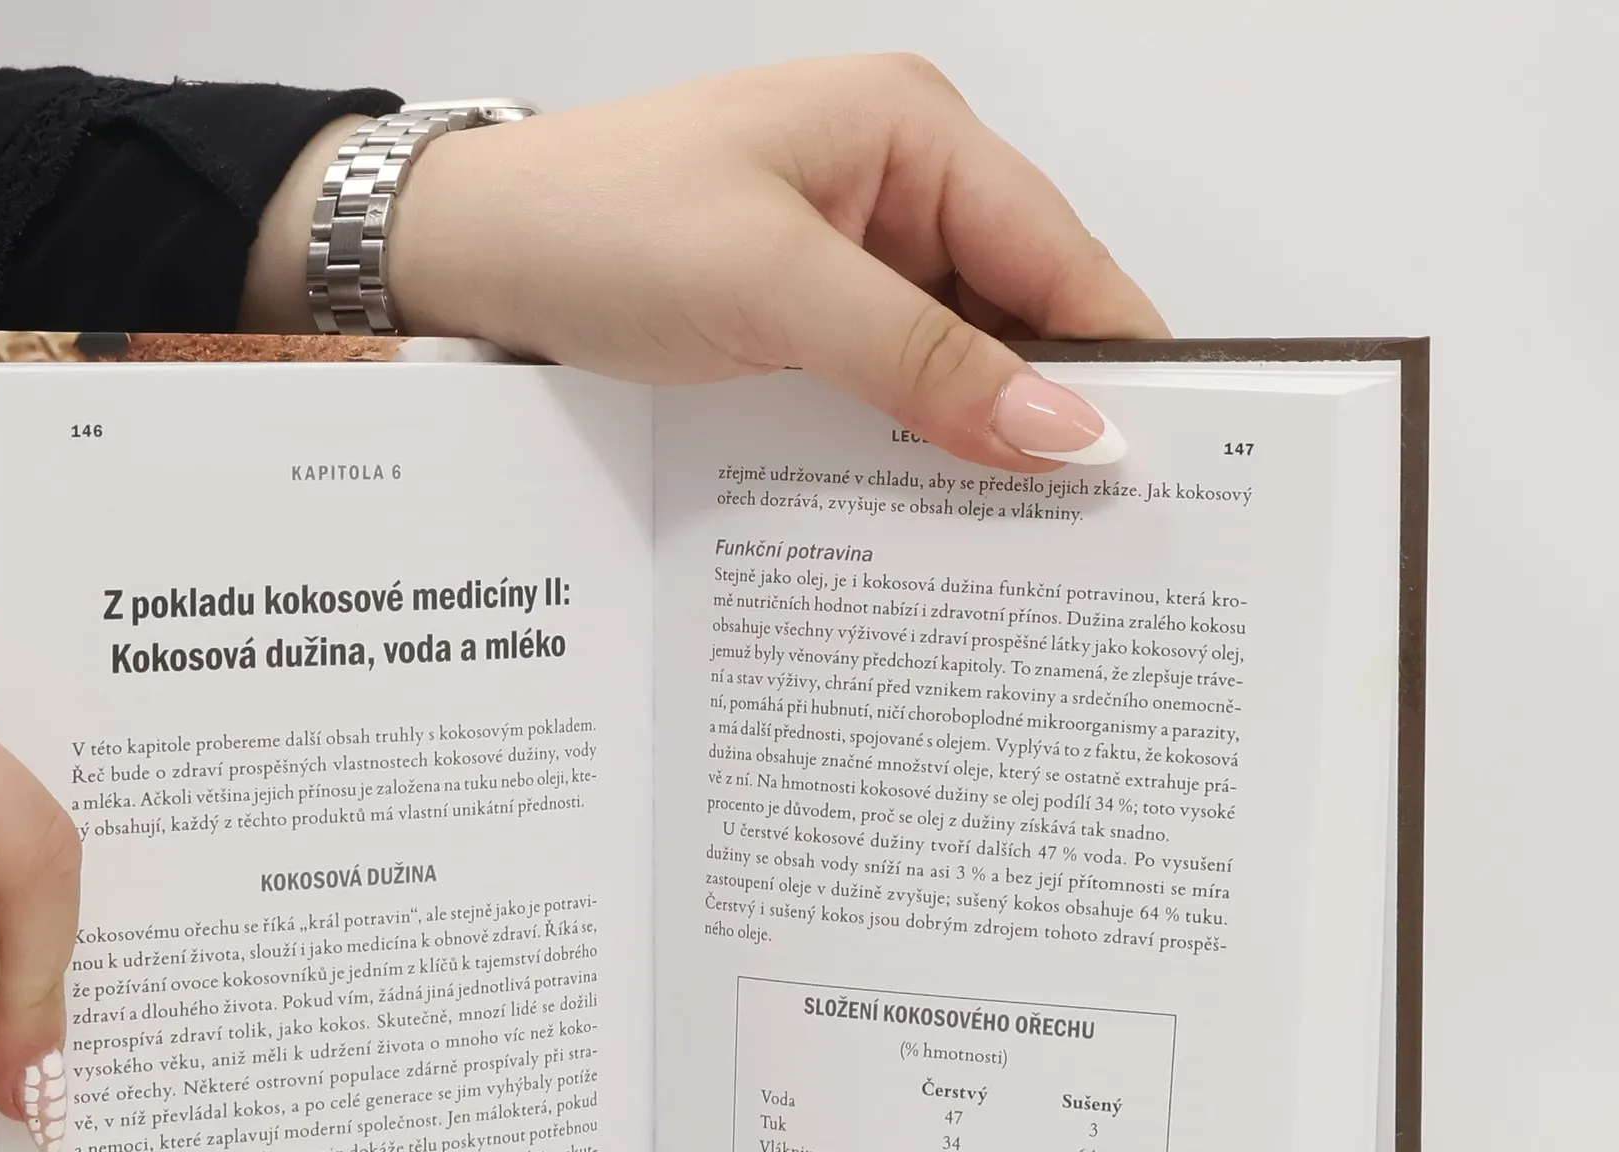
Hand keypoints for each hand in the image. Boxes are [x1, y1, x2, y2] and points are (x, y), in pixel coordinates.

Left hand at [248, 56, 1166, 467]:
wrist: (465, 258)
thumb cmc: (597, 223)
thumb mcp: (773, 287)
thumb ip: (922, 360)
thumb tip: (1062, 429)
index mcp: (916, 136)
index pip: (1062, 257)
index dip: (1115, 362)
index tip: (1156, 467)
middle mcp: (899, 193)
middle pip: (1021, 318)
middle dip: (1049, 416)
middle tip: (1089, 537)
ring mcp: (851, 264)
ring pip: (957, 367)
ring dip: (975, 446)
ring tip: (1015, 547)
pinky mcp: (806, 326)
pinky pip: (889, 393)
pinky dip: (909, 451)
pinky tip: (924, 516)